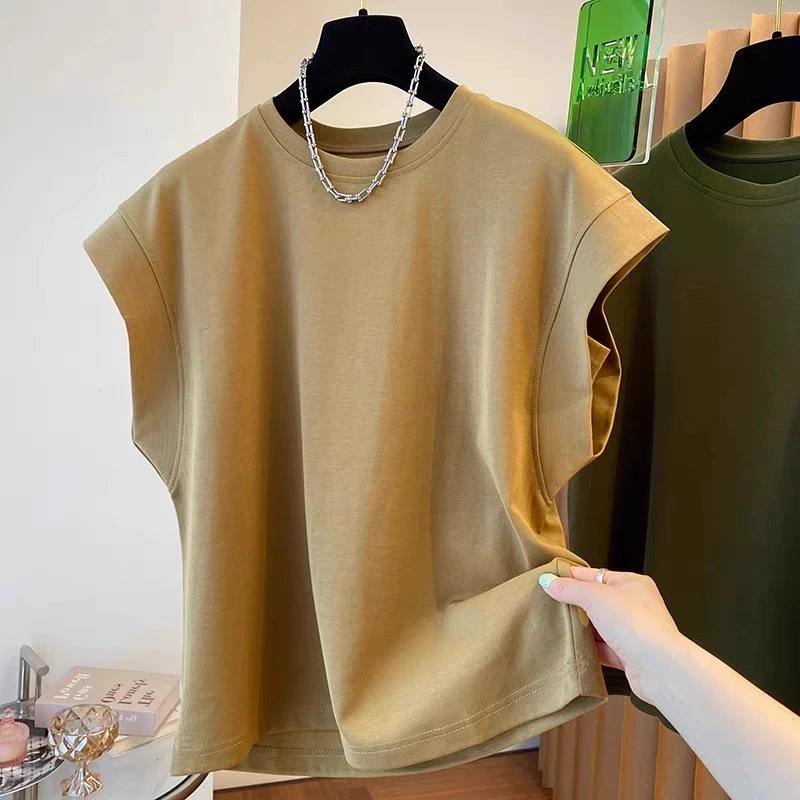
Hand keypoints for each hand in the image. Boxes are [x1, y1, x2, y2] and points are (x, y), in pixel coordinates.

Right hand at [539, 567, 683, 704]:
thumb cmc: (636, 624)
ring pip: (600, 627)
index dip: (573, 577)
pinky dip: (589, 650)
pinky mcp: (629, 656)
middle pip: (597, 601)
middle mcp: (635, 606)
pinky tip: (573, 649)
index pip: (596, 575)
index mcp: (632, 584)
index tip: (551, 580)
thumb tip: (548, 581)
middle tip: (550, 605)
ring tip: (558, 628)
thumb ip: (570, 588)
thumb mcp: (596, 597)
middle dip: (576, 605)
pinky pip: (604, 649)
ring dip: (582, 629)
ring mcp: (633, 632)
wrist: (658, 667)